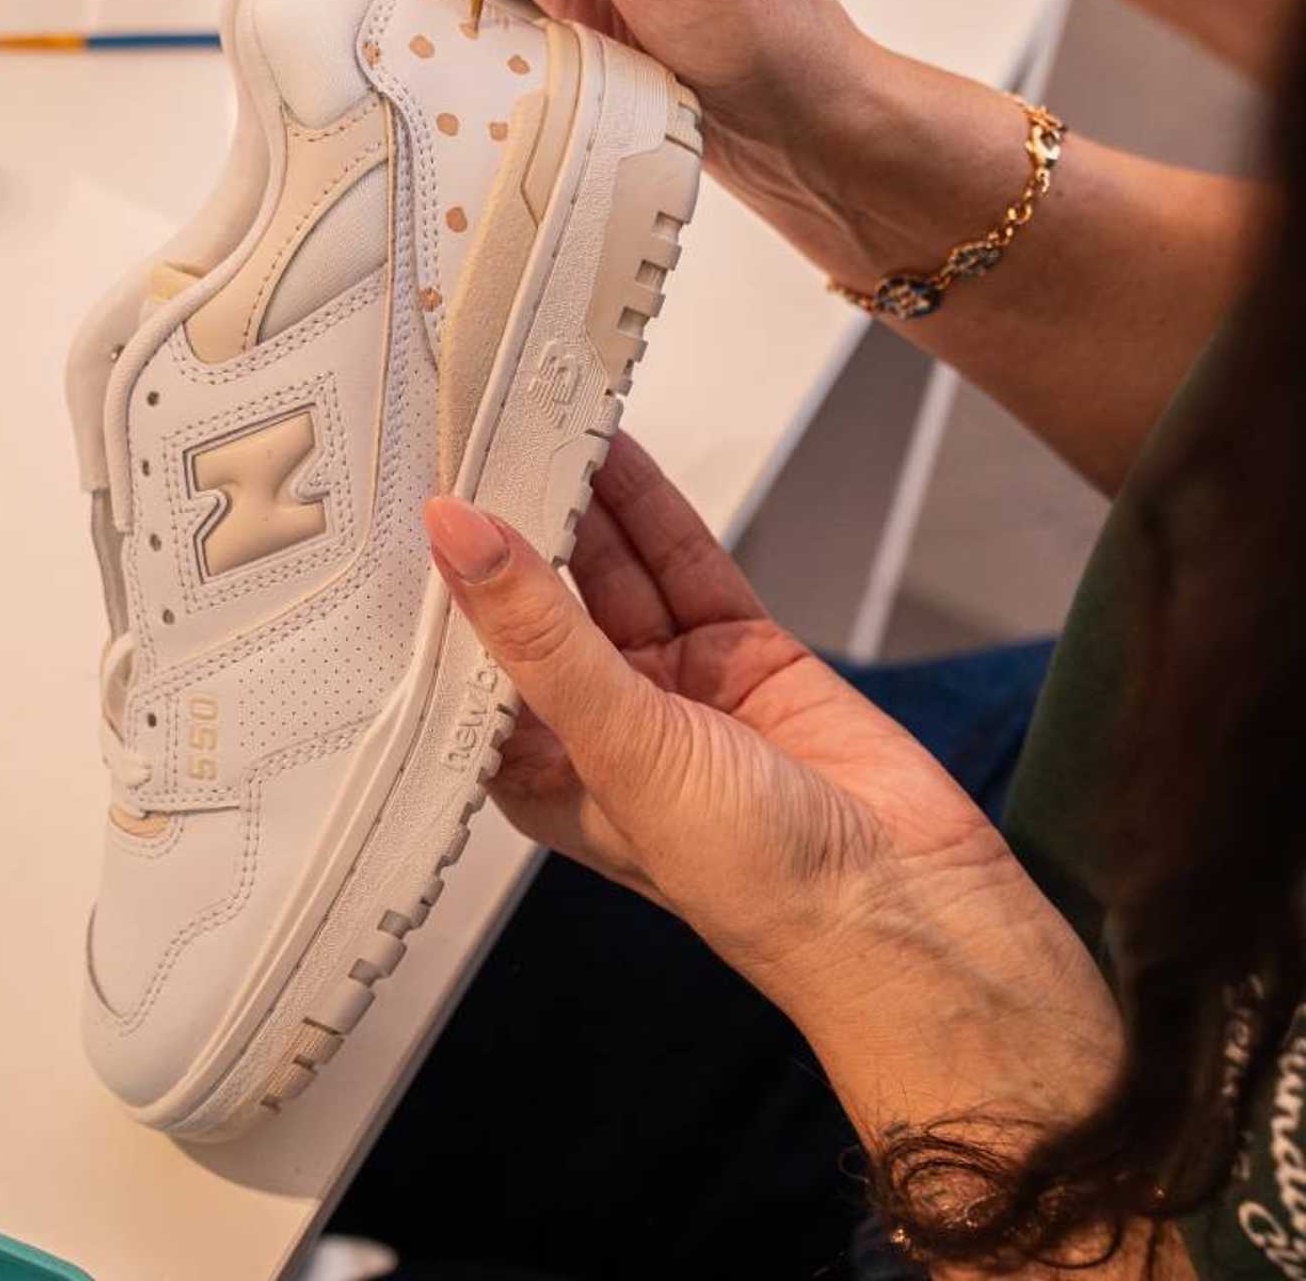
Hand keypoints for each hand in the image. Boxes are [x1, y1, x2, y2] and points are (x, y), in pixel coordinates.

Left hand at [420, 435, 1119, 1148]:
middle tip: (476, 432)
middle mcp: (598, 725)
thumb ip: (540, 631)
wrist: (909, 906)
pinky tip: (616, 455)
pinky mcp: (740, 651)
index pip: (472, 657)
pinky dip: (650, 509)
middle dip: (513, 524)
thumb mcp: (620, 745)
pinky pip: (681, 563)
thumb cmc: (751, 876)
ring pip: (612, 570)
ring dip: (581, 501)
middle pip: (542, 600)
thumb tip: (456, 535)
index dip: (443, 583)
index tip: (414, 500)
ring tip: (537, 417)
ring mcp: (673, 683)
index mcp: (541, 772)